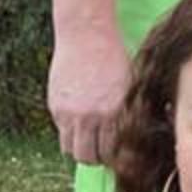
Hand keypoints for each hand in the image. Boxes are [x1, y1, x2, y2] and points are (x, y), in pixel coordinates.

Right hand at [49, 25, 131, 166]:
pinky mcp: (56, 106)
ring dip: (80, 148)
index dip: (116, 159)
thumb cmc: (115, 56)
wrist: (87, 33)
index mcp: (115, 112)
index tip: (119, 157)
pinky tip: (79, 121)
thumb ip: (128, 111)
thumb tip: (135, 137)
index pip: (113, 153)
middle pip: (89, 157)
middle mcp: (91, 116)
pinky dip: (69, 132)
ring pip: (71, 149)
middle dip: (96, 158)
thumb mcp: (130, 84)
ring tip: (89, 138)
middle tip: (102, 151)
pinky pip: (61, 131)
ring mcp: (70, 112)